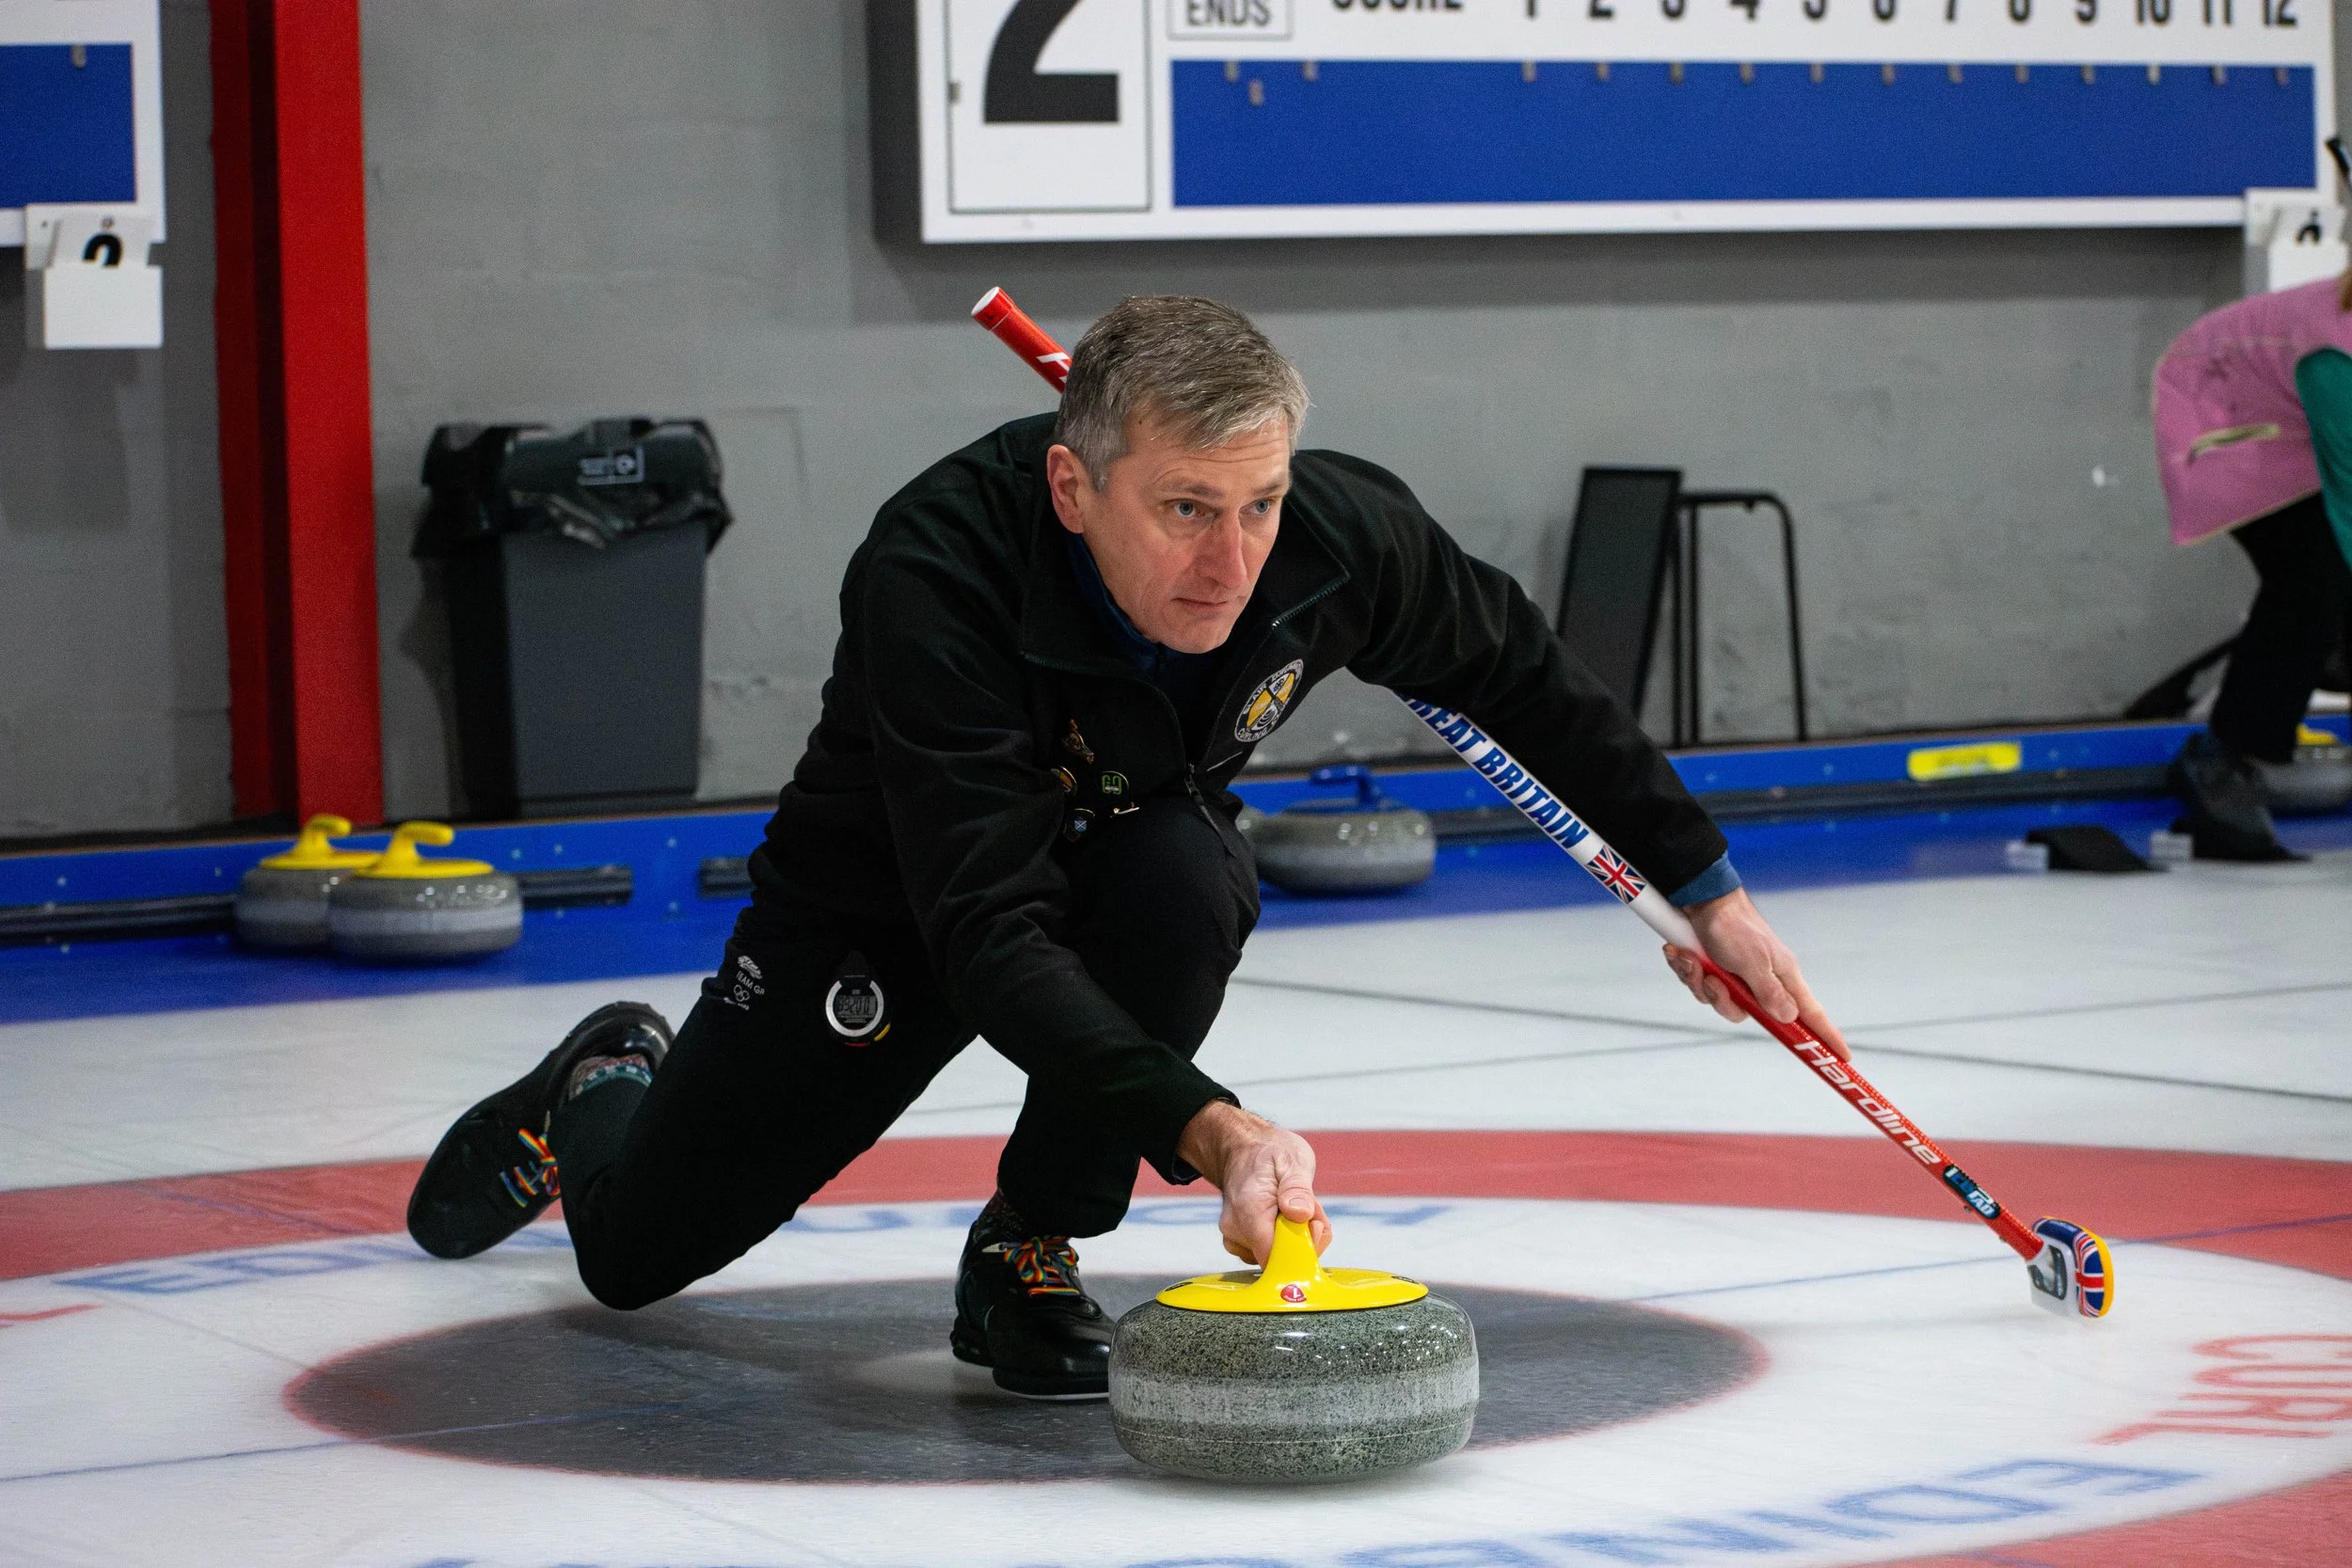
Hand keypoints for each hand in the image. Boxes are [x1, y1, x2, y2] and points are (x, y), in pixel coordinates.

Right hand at [1175, 1100, 1331, 1265]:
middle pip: (1279, 1259)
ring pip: (1277, 1256)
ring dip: (1297, 1236)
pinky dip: (1286, 1237)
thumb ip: (1298, 1189)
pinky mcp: (1240, 1243)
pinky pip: (1270, 1252)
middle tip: (1309, 1205)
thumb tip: (1301, 1215)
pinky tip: (1287, 1214)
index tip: (1313, 1223)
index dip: (1301, 1248)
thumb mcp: (1292, 1160)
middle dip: (1304, 1237)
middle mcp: (1236, 1230)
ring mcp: (1235, 1238)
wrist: (1243, 1146)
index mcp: (1248, 1210)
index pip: (1274, 1256)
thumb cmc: (1268, 1151)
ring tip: (1297, 1204)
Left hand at [1664, 887, 1850, 1061]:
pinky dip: (1688, 971)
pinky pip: (1699, 985)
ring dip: (1699, 982)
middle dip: (1722, 1001)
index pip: (1811, 1014)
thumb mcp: (1752, 962)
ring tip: (1694, 960)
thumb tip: (1790, 1019)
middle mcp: (1761, 979)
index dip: (1827, 1036)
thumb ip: (1769, 993)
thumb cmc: (1733, 926)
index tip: (1844, 1058)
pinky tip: (1682, 954)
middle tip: (1713, 981)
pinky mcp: (1714, 967)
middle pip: (1746, 1014)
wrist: (1700, 899)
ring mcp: (1736, 974)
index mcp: (1783, 976)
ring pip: (1717, 1001)